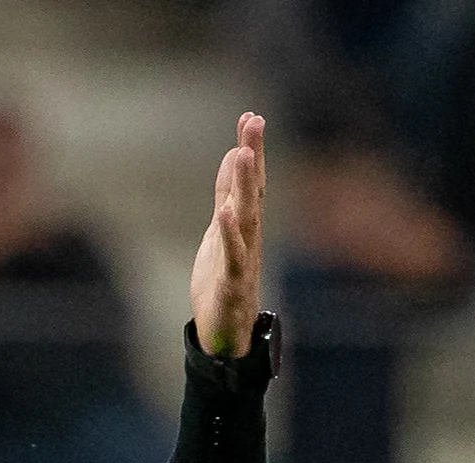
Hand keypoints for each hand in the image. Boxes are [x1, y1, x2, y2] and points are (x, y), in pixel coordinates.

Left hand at [189, 113, 265, 357]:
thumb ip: (227, 195)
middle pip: (254, 191)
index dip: (251, 148)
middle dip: (254, 155)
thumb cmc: (222, 281)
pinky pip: (232, 255)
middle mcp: (250, 238)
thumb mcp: (221, 231)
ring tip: (245, 154)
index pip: (252, 181)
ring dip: (247, 186)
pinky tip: (224, 212)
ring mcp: (243, 259)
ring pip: (246, 218)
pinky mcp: (231, 283)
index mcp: (245, 225)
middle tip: (254, 122)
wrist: (224, 333)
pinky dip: (229, 234)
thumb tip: (234, 156)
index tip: (250, 116)